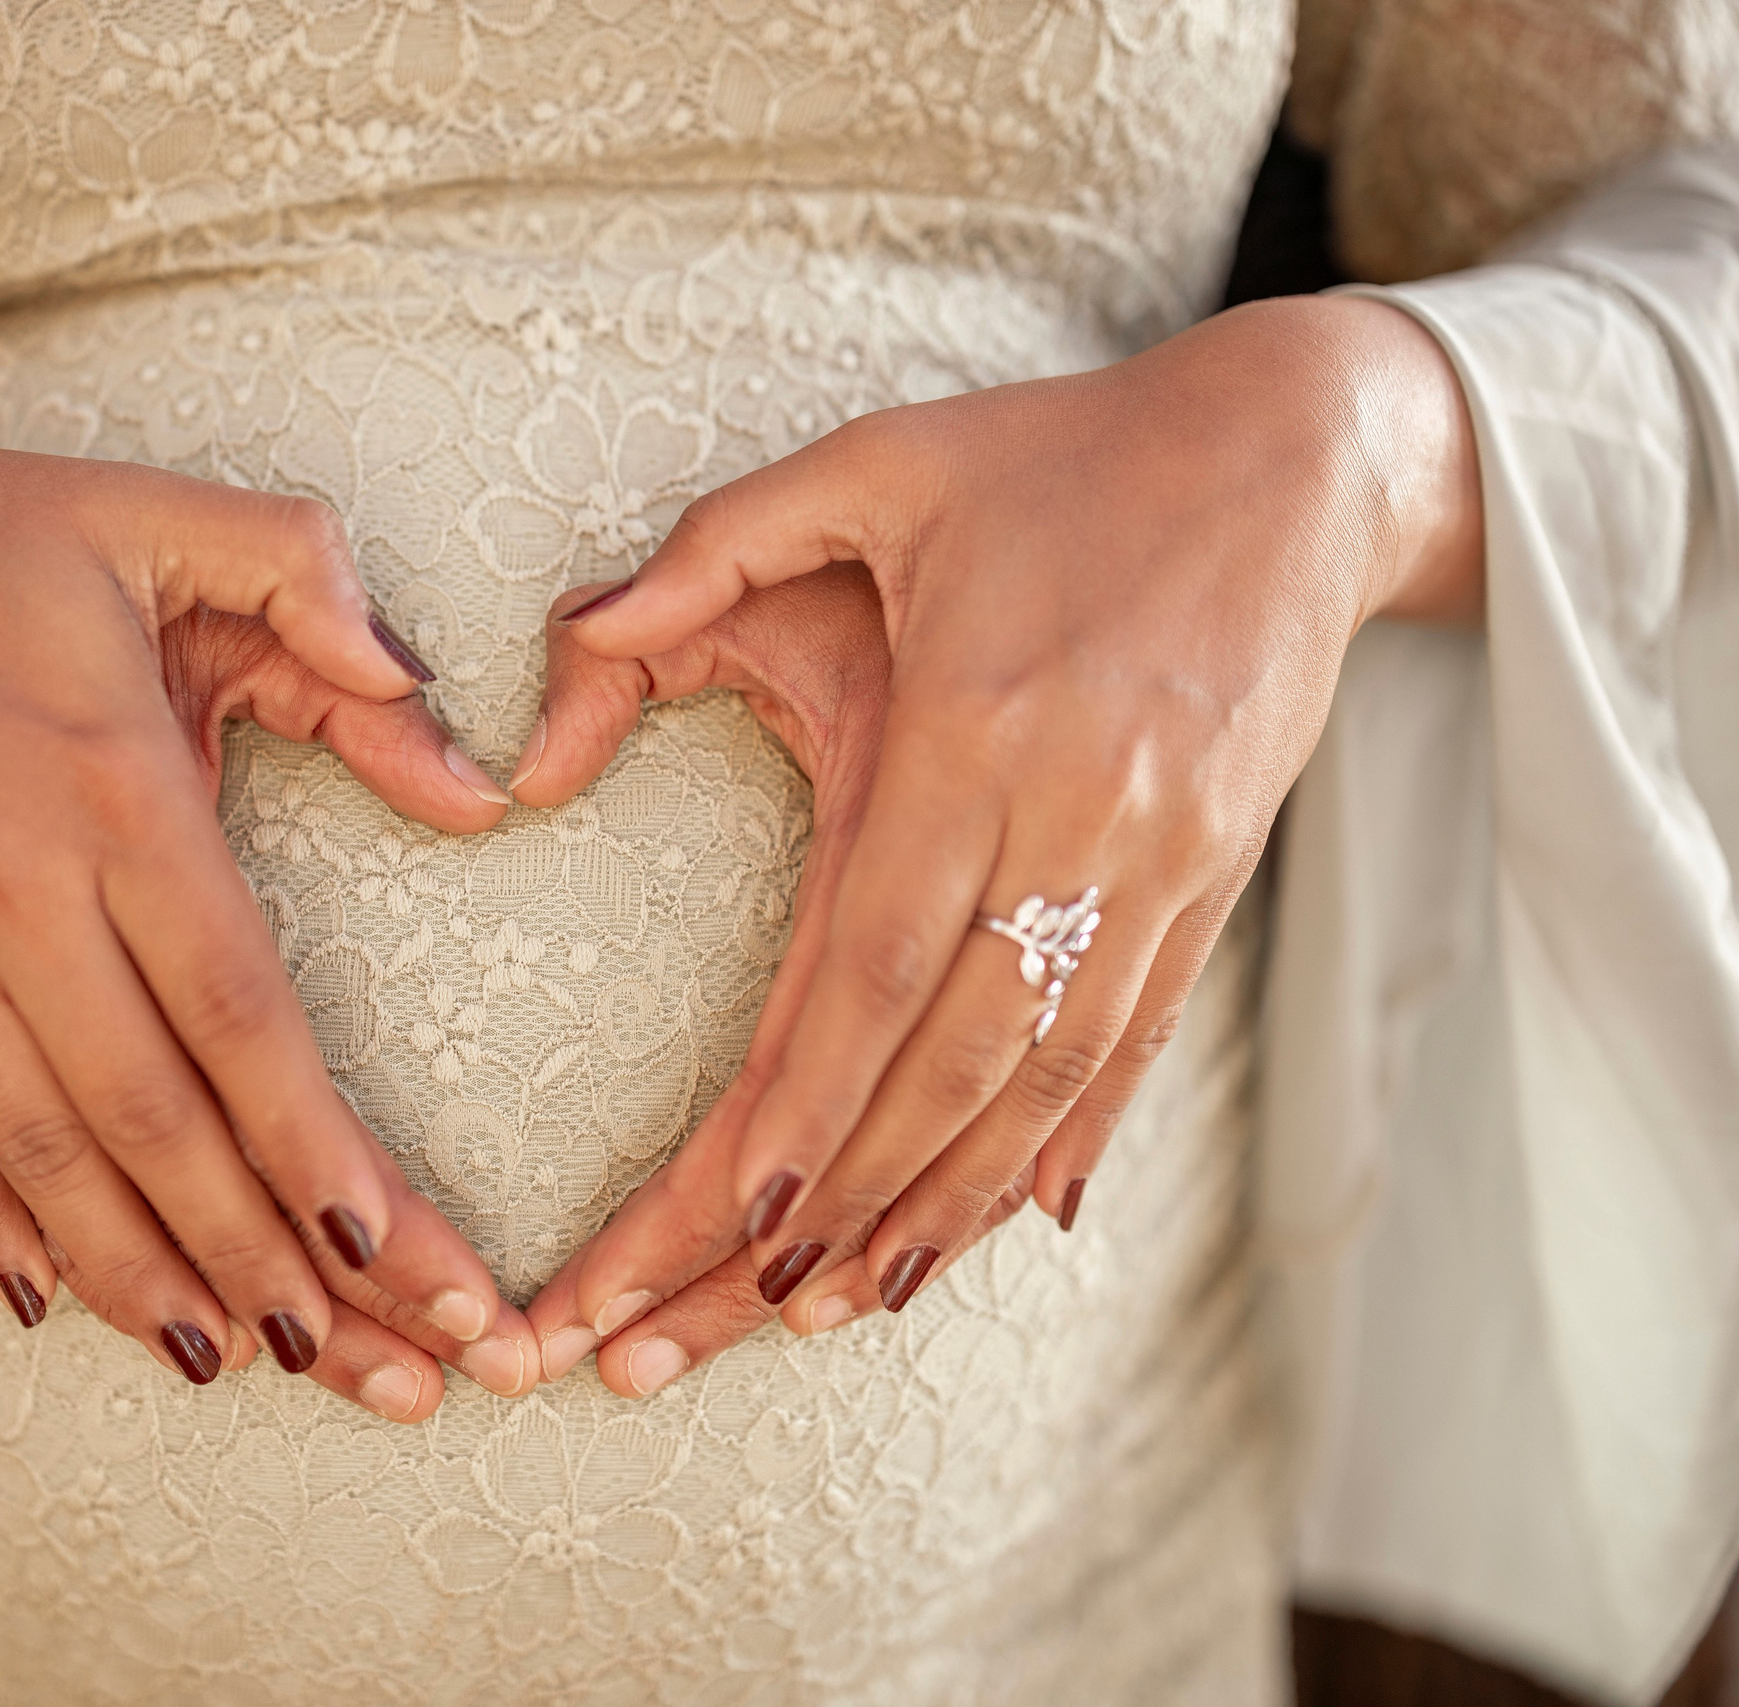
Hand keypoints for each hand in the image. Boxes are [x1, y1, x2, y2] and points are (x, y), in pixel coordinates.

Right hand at [0, 398, 541, 1411]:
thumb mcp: (147, 514)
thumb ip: (313, 591)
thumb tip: (457, 744)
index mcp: (106, 786)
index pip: (234, 1010)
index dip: (312, 1145)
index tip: (393, 1249)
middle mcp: (8, 894)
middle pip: (160, 1122)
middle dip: (276, 1262)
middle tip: (386, 1374)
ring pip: (50, 1160)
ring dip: (155, 1280)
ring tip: (251, 1369)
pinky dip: (4, 1231)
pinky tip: (69, 1306)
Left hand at [526, 296, 1480, 1388]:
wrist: (1297, 454)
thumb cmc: (1054, 458)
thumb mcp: (869, 467)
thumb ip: (705, 558)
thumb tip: (566, 661)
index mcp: (976, 728)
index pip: (872, 965)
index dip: (806, 1105)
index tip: (728, 1217)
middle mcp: (1074, 821)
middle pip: (945, 1063)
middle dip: (836, 1205)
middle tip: (727, 1315)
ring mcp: (1158, 866)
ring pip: (1042, 1083)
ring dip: (939, 1208)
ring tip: (836, 1307)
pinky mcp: (1210, 883)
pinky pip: (1134, 1045)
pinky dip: (1064, 1147)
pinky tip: (1001, 1230)